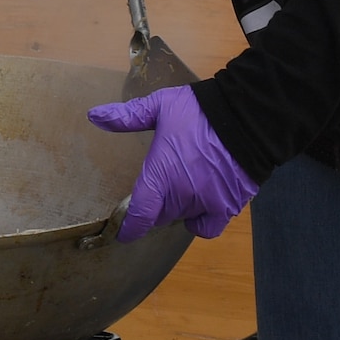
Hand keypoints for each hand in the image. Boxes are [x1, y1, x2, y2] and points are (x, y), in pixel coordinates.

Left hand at [88, 86, 257, 240]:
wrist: (246, 116)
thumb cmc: (199, 111)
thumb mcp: (160, 107)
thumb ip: (128, 116)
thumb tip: (94, 115)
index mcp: (161, 175)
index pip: (139, 214)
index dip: (129, 228)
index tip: (123, 233)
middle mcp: (181, 195)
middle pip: (160, 216)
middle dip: (154, 209)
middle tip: (155, 194)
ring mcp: (206, 203)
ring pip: (181, 218)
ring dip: (176, 210)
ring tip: (177, 193)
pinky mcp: (228, 206)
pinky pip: (208, 227)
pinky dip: (201, 221)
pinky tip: (200, 208)